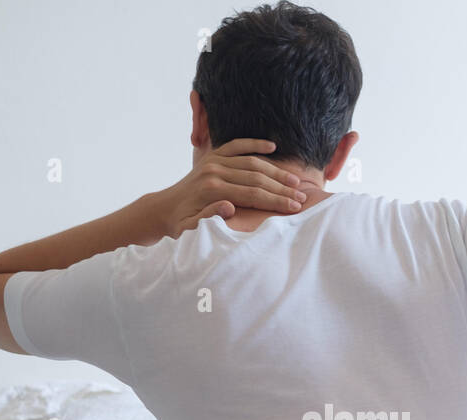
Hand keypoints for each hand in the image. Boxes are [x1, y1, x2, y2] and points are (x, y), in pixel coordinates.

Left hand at [156, 139, 307, 237]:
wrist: (165, 208)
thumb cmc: (180, 223)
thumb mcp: (190, 228)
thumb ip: (208, 218)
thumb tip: (229, 207)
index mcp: (211, 190)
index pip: (252, 194)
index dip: (276, 200)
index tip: (295, 207)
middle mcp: (214, 171)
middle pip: (257, 178)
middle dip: (282, 189)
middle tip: (302, 197)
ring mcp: (214, 160)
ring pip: (252, 162)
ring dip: (276, 171)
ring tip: (295, 181)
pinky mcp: (213, 155)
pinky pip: (237, 145)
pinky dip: (255, 144)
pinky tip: (272, 146)